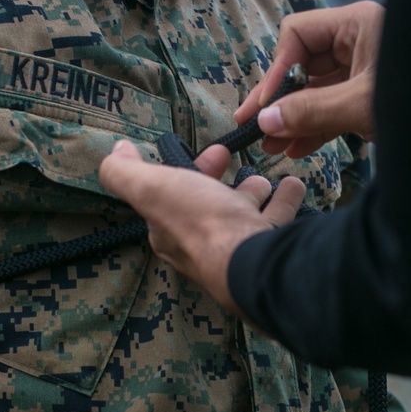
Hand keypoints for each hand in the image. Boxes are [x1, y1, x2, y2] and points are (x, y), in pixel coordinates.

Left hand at [98, 141, 305, 311]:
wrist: (251, 260)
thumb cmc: (199, 221)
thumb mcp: (150, 188)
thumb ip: (125, 172)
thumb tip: (116, 151)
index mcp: (171, 231)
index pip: (173, 196)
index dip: (186, 169)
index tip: (207, 151)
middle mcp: (203, 243)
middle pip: (209, 203)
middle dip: (217, 179)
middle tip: (229, 155)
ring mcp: (237, 248)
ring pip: (244, 213)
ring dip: (253, 192)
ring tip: (266, 178)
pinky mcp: (268, 249)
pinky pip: (276, 221)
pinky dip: (285, 200)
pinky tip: (294, 187)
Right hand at [235, 0, 382, 157]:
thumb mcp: (364, 104)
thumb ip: (313, 111)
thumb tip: (265, 120)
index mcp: (355, 25)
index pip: (297, 34)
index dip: (276, 70)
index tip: (265, 106)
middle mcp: (355, 42)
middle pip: (300, 65)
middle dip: (277, 99)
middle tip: (250, 124)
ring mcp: (361, 71)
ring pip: (314, 92)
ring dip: (291, 119)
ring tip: (269, 145)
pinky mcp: (366, 97)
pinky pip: (331, 109)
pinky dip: (313, 128)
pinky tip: (294, 147)